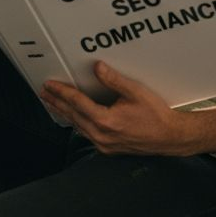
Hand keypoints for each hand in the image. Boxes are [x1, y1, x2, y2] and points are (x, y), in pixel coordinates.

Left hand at [40, 61, 199, 155]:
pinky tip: (74, 118)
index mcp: (106, 121)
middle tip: (44, 92)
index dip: (61, 92)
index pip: (77, 103)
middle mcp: (102, 135)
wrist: (170, 137)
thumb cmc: (156, 115)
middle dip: (57, 102)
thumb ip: (113, 80)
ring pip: (78, 126)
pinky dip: (78, 123)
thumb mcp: (135, 92)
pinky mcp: (108, 148)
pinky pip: (87, 134)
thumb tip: (97, 68)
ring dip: (65, 113)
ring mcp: (104, 144)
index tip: (50, 85)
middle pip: (73, 116)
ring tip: (53, 103)